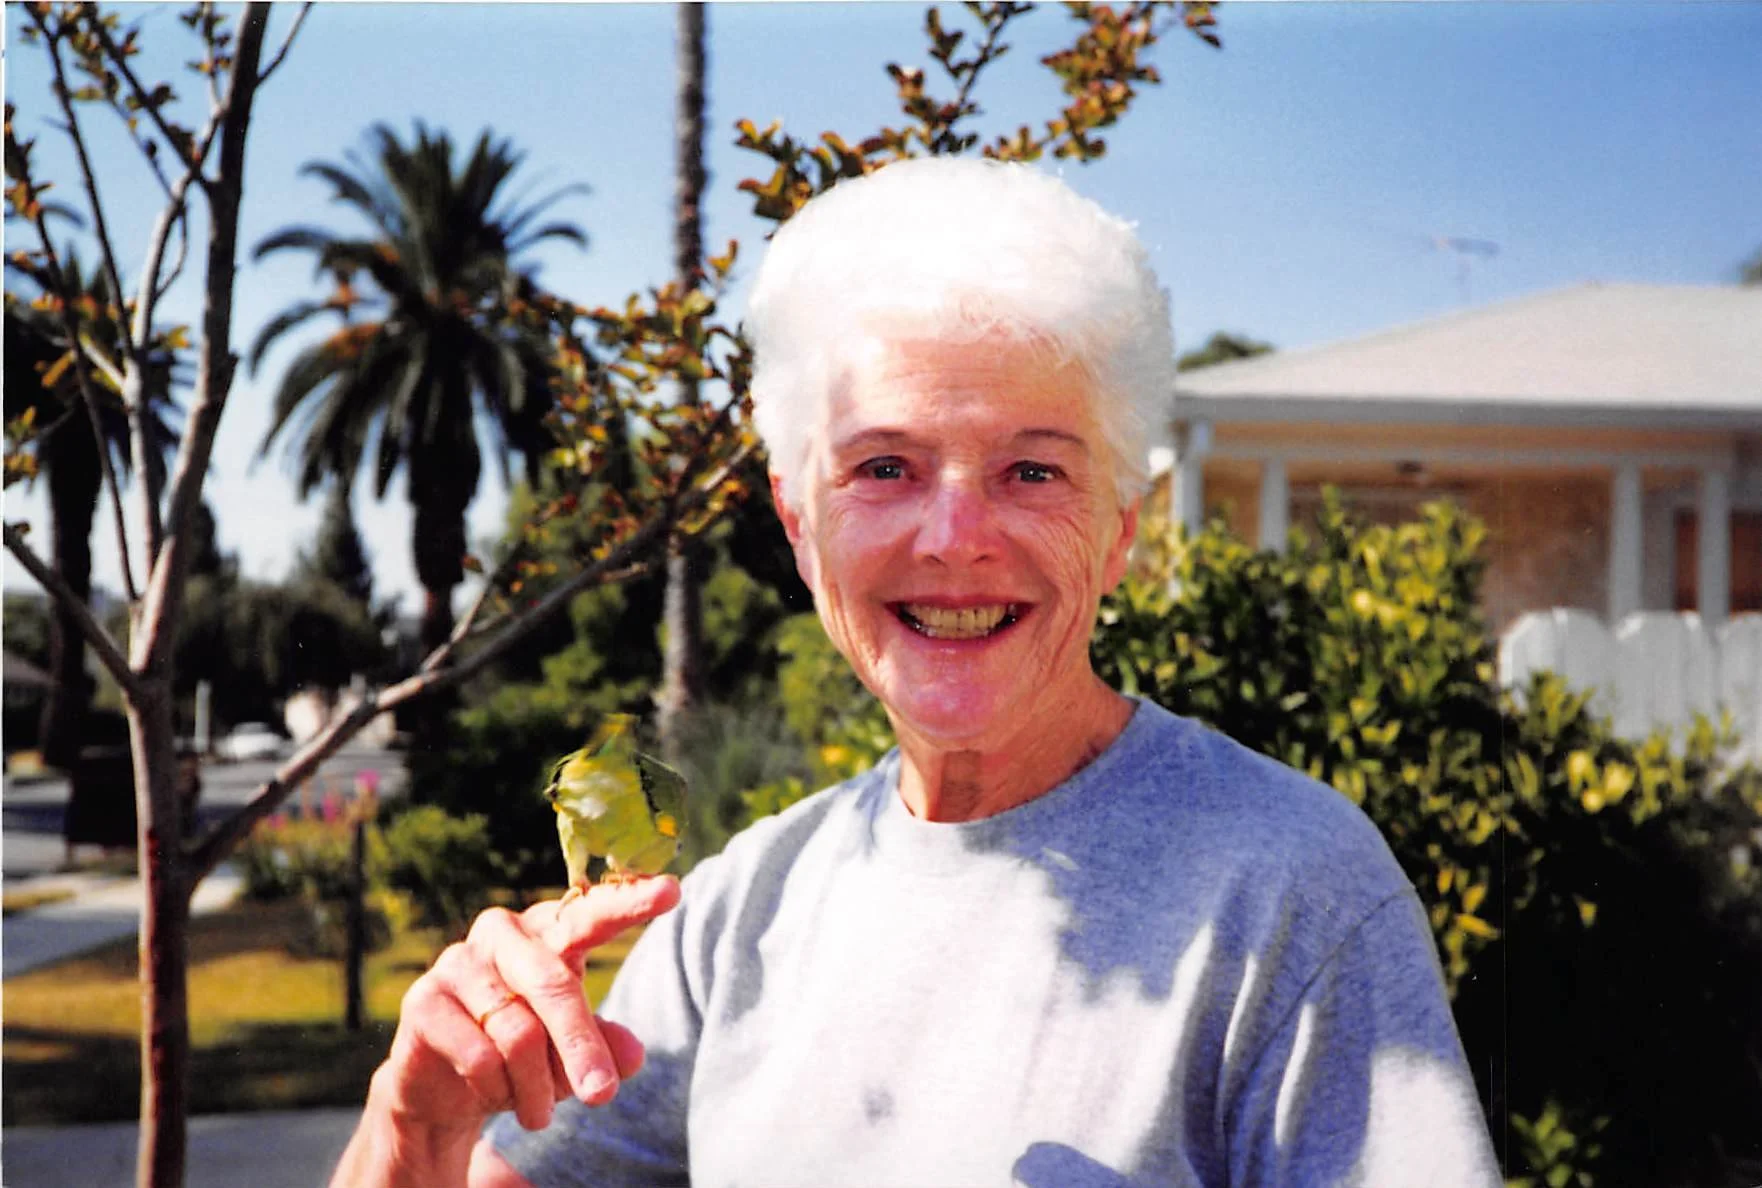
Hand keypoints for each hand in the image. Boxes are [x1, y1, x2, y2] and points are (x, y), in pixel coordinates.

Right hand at [338, 877, 680, 1184]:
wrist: (442, 1085)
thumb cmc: (523, 1053)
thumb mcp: (571, 1051)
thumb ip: (604, 1046)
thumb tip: (632, 1055)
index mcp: (550, 931)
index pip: (593, 911)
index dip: (629, 901)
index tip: (672, 890)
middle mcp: (504, 932)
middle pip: (555, 984)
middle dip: (580, 1046)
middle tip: (602, 1095)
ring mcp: (460, 961)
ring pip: (519, 1031)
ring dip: (536, 1086)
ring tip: (540, 1114)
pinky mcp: (424, 999)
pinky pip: (479, 1054)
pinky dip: (496, 1089)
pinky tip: (494, 1094)